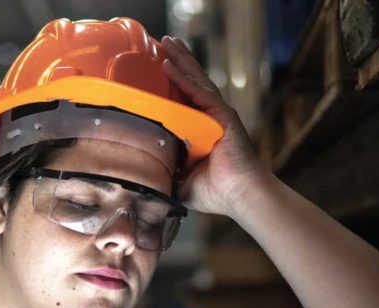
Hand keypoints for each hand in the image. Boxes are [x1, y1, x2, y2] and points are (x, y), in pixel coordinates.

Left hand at [160, 35, 273, 216]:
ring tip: (166, 42)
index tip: (155, 67)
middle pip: (189, 82)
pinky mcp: (222, 115)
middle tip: (161, 42)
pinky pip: (199, 92)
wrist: (240, 195)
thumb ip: (163, 175)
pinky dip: (183, 78)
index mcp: (199, 129)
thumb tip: (139, 179)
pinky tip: (169, 64)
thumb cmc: (216, 192)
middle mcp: (208, 117)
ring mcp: (216, 113)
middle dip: (176, 60)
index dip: (171, 82)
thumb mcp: (180, 182)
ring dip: (179, 59)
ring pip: (194, 80)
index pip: (182, 99)